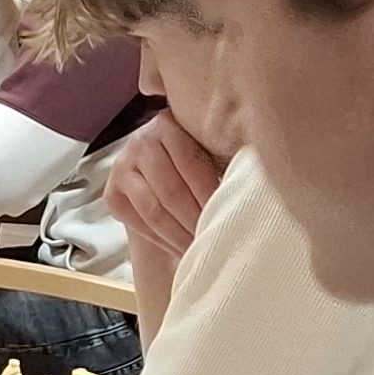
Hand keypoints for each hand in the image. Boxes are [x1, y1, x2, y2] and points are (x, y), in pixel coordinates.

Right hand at [103, 110, 228, 298]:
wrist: (161, 165)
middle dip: (195, 221)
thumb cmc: (197, 158)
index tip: (229, 217)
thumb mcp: (210, 148)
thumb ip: (226, 154)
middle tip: (216, 241)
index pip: (191, 166)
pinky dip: (162, 241)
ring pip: (154, 212)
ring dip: (180, 236)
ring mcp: (121, 168)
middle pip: (170, 192)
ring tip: (200, 250)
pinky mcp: (112, 194)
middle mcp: (140, 142)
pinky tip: (181, 249)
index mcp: (168, 124)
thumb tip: (261, 174)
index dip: (210, 196)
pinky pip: (138, 224)